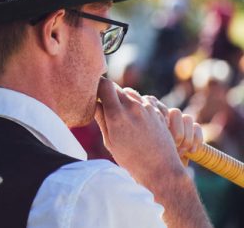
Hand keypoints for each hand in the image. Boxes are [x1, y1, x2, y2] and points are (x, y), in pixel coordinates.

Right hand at [95, 80, 211, 227]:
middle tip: (104, 106)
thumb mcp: (110, 142)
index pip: (105, 85)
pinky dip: (136, 105)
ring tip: (120, 113)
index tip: (93, 94)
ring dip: (123, 98)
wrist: (161, 169)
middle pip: (116, 87)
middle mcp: (133, 107)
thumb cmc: (132, 160)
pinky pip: (143, 100)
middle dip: (108, 93)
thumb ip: (101, 119)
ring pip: (130, 92)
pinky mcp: (157, 112)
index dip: (97, 86)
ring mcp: (147, 108)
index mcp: (117, 115)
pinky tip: (135, 119)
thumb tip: (94, 104)